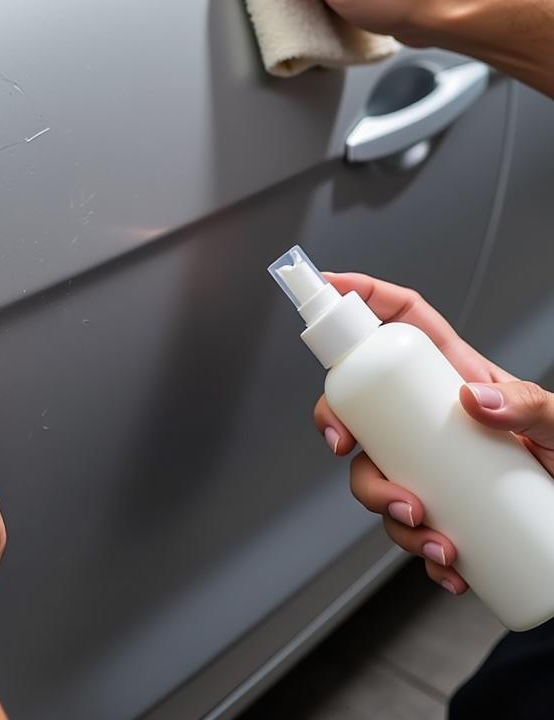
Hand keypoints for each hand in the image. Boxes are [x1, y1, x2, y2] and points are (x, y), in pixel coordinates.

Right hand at [313, 273, 553, 595]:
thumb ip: (528, 403)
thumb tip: (472, 399)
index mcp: (453, 374)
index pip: (399, 319)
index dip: (360, 295)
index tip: (326, 288)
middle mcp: (431, 415)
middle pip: (361, 404)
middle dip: (338, 425)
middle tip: (347, 449)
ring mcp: (431, 461)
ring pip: (373, 472)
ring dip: (385, 506)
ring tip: (432, 536)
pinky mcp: (443, 507)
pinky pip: (407, 526)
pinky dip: (419, 549)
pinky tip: (449, 566)